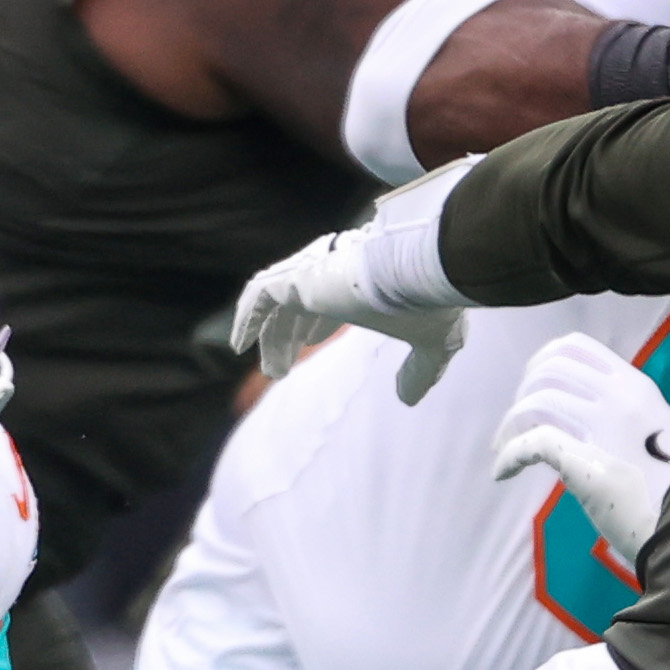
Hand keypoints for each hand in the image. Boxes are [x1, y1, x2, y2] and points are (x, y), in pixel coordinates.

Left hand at [229, 163, 473, 403]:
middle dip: (287, 337)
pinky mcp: (297, 277)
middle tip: (279, 371)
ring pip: (277, 305)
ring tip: (272, 372)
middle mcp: (332, 271)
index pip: (326, 297)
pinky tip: (238, 344)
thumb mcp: (431, 343)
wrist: (424, 272)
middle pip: (297, 304)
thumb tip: (408, 399)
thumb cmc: (430, 302)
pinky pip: (258, 296)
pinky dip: (246, 317)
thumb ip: (419, 370)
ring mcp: (312, 272)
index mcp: (359, 280)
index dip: (314, 323)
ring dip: (271, 338)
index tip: (308, 345)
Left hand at [491, 331, 669, 563]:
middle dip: (522, 391)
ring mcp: (603, 428)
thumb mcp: (659, 435)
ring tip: (506, 447)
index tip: (531, 383)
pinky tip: (502, 472)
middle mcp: (620, 398)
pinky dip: (509, 456)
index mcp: (637, 387)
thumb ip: (624, 416)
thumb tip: (579, 413)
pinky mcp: (584, 462)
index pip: (576, 346)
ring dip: (510, 424)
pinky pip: (531, 444)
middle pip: (548, 369)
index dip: (542, 359)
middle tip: (516, 422)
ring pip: (535, 401)